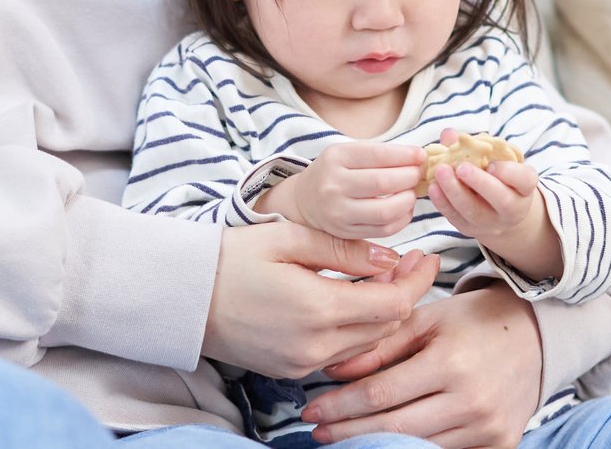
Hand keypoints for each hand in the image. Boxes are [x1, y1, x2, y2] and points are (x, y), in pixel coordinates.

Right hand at [202, 221, 440, 379]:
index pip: (393, 305)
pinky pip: (340, 353)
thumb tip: (388, 257)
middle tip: (408, 262)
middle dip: (403, 295)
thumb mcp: (288, 239)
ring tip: (381, 279)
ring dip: (381, 314)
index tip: (426, 257)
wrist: (184, 298)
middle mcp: (316, 345)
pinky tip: (350, 301)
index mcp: (318, 308)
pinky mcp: (291, 371)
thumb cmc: (232, 258)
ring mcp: (303, 363)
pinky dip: (354, 330)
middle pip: (386, 328)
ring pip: (366, 344)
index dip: (416, 281)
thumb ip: (343, 249)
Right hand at [263, 140, 424, 239]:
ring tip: (412, 192)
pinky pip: (384, 230)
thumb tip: (419, 158)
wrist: (304, 202)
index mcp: (336, 158)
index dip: (405, 155)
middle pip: (383, 183)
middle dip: (410, 178)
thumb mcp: (348, 154)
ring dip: (408, 201)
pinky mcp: (347, 233)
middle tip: (419, 175)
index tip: (421, 155)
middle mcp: (334, 185)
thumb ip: (380, 154)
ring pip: (386, 211)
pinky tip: (404, 209)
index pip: (378, 155)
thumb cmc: (335, 173)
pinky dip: (402, 219)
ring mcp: (339, 212)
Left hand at [305, 283, 543, 448]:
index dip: (340, 405)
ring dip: (373, 445)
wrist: (534, 336)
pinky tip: (384, 443)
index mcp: (450, 362)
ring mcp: (487, 427)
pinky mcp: (499, 444)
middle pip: (393, 428)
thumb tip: (332, 372)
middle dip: (347, 431)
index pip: (381, 394)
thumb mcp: (425, 320)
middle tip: (315, 430)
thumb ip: (380, 346)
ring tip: (340, 438)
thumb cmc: (471, 322)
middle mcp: (471, 400)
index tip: (311, 409)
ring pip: (416, 446)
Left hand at [428, 133, 558, 281]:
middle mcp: (512, 208)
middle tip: (461, 168)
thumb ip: (475, 144)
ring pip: (473, 210)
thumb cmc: (496, 176)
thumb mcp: (496, 158)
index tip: (491, 164)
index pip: (524, 180)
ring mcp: (491, 222)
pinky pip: (455, 217)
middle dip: (480, 182)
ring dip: (454, 190)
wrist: (496, 211)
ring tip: (440, 171)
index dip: (508, 172)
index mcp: (524, 187)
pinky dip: (442, 202)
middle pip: (500, 198)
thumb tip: (449, 134)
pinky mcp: (469, 228)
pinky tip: (433, 187)